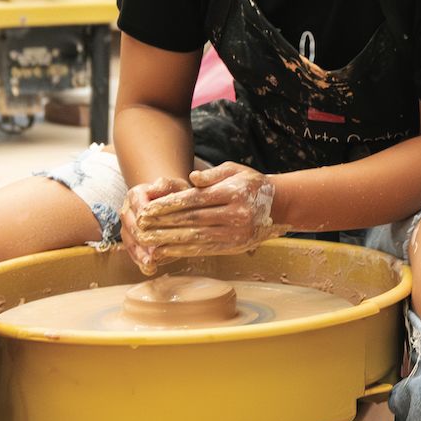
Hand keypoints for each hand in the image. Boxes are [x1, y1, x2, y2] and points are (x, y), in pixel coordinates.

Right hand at [117, 176, 190, 272]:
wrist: (166, 200)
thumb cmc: (173, 193)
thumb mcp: (174, 185)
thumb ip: (167, 184)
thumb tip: (158, 185)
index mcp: (135, 195)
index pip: (138, 206)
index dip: (144, 216)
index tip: (150, 225)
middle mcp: (127, 211)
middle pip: (131, 227)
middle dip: (142, 239)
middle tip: (152, 250)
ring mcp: (127, 228)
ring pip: (130, 242)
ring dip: (140, 254)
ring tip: (150, 264)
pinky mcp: (131, 241)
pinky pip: (133, 252)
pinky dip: (141, 261)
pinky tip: (150, 269)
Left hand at [131, 163, 276, 262]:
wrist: (280, 205)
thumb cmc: (252, 184)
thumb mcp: (235, 170)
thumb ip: (213, 174)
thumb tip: (192, 178)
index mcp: (232, 193)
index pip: (194, 200)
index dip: (169, 205)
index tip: (148, 208)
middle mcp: (234, 215)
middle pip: (191, 220)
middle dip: (163, 223)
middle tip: (140, 225)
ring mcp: (234, 233)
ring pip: (195, 237)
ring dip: (168, 240)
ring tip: (147, 241)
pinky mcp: (233, 247)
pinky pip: (204, 250)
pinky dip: (183, 251)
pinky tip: (166, 251)